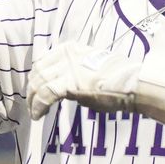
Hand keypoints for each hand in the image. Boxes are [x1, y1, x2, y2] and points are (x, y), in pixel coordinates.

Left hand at [27, 42, 141, 119]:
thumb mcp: (94, 69)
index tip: (36, 89)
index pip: (44, 61)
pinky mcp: (69, 82)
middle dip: (32, 89)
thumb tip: (70, 92)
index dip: (37, 77)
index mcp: (72, 49)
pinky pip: (45, 94)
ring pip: (39, 83)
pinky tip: (38, 115)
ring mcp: (67, 68)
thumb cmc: (120, 79)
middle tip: (32, 103)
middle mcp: (66, 55)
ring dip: (33, 99)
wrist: (132, 83)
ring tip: (35, 112)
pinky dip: (38, 106)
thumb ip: (78, 76)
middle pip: (39, 71)